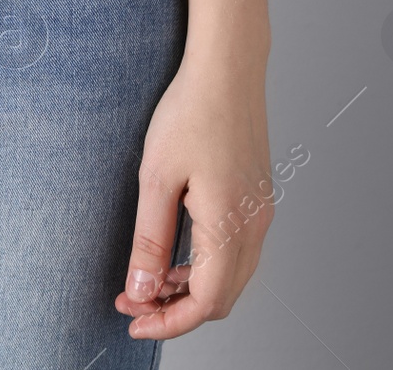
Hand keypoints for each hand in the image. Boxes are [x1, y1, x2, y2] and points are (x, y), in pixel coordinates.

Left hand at [115, 62, 273, 338]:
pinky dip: (205, 267)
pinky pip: (236, 253)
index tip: (133, 320)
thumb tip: (143, 289)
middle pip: (222, 298)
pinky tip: (174, 256)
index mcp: (230, 225)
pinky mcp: (257, 200)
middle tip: (131, 301)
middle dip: (175, 310)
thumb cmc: (190, 113)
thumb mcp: (156, 178)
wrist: (227, 69)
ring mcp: (260, 213)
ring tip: (146, 281)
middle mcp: (254, 226)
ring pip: (231, 278)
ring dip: (190, 289)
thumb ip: (150, 240)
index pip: (205, 302)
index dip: (168, 322)